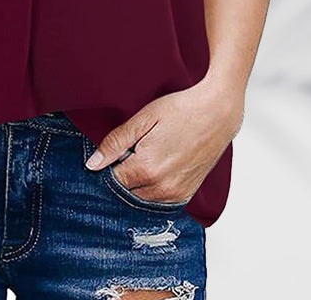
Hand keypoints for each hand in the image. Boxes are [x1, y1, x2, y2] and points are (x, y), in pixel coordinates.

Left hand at [85, 76, 243, 204]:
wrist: (217, 113)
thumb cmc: (181, 110)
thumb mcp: (143, 119)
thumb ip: (116, 143)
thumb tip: (92, 164)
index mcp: (147, 168)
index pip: (113, 179)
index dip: (110, 164)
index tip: (116, 151)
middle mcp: (162, 188)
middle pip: (127, 191)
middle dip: (124, 174)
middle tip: (132, 151)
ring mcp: (177, 194)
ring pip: (142, 198)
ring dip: (138, 183)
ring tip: (148, 156)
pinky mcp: (187, 194)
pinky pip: (160, 200)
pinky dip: (153, 188)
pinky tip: (159, 166)